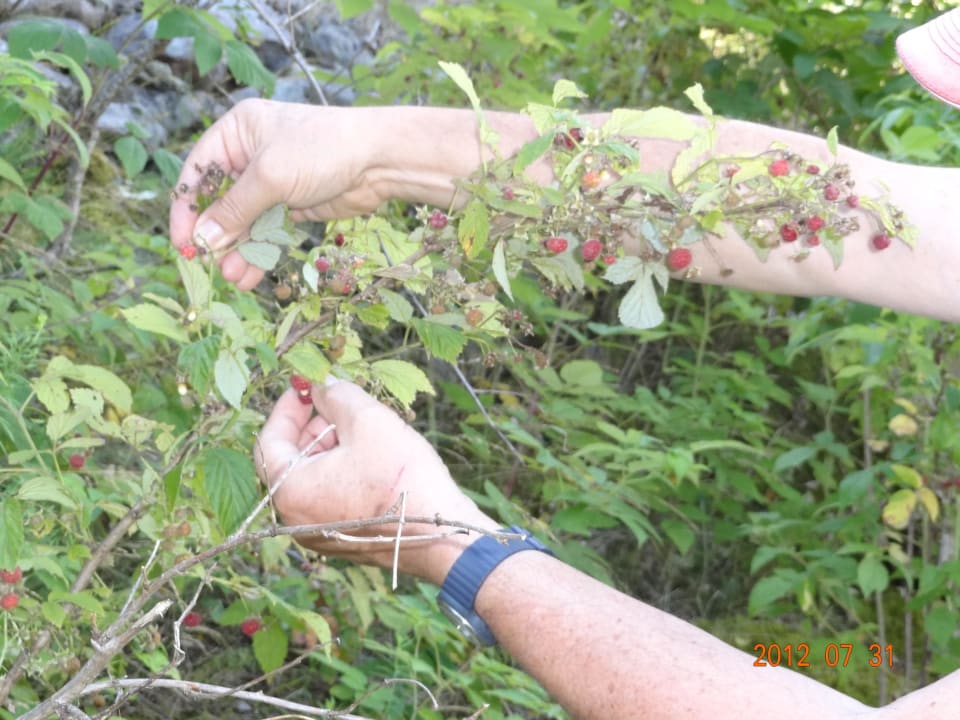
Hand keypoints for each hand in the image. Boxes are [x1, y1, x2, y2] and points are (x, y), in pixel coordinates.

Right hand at [169, 99, 384, 290]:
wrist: (379, 160)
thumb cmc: (322, 150)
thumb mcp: (270, 177)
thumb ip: (235, 210)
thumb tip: (203, 239)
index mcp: (237, 133)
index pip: (197, 172)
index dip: (186, 208)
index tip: (182, 241)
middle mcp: (250, 156)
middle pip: (220, 202)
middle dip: (216, 236)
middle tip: (209, 266)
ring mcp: (273, 183)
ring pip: (244, 223)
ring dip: (238, 251)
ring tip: (234, 278)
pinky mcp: (293, 205)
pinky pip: (267, 233)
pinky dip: (259, 253)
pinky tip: (249, 274)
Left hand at [254, 378, 498, 581]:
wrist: (443, 532)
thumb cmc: (402, 478)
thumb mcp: (368, 421)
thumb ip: (337, 395)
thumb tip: (323, 384)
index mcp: (291, 491)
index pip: (269, 440)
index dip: (287, 407)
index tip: (305, 387)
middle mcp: (295, 518)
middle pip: (291, 460)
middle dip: (313, 426)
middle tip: (339, 403)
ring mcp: (318, 533)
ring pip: (313, 478)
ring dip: (331, 447)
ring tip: (363, 428)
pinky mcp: (343, 539)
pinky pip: (329, 497)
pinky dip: (341, 471)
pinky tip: (372, 455)